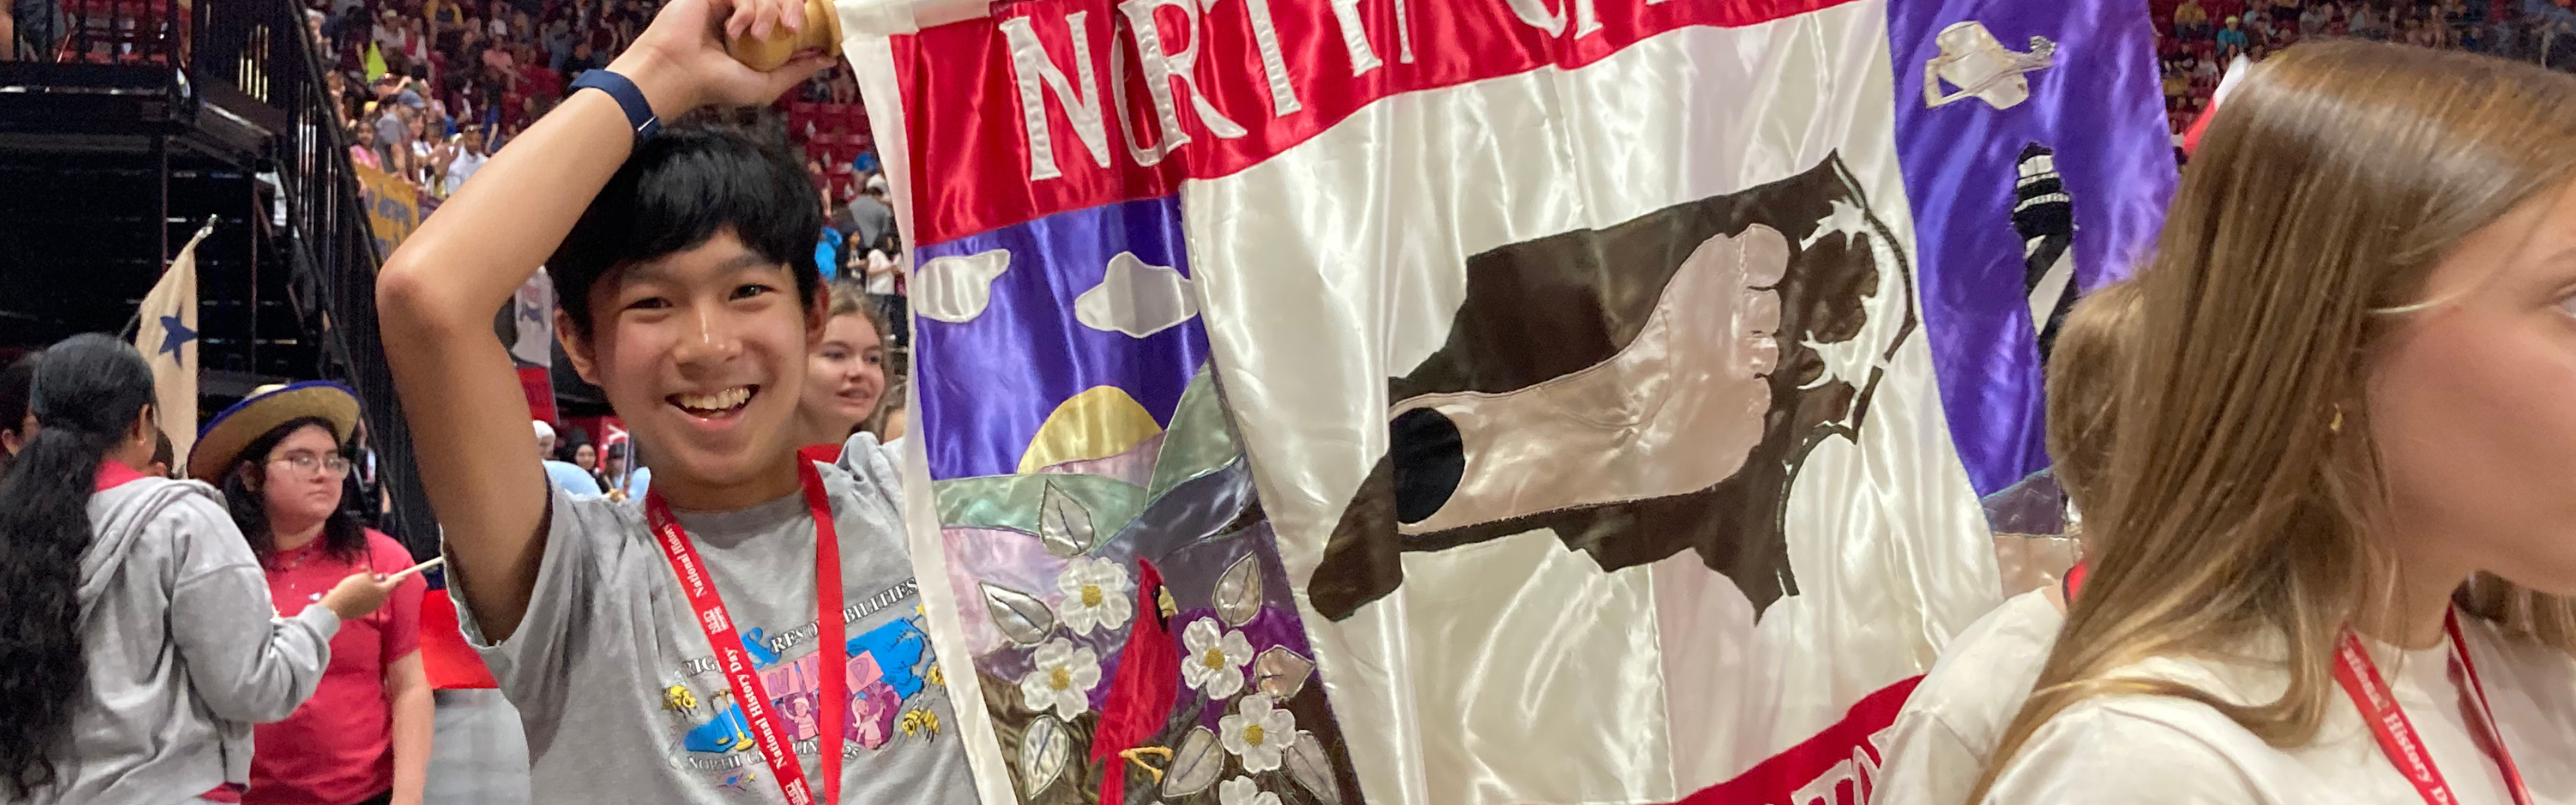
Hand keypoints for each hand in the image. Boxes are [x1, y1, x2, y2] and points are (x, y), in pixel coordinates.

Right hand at [319, 571, 404, 619]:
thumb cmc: (352, 588)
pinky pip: (368, 600)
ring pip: (376, 595)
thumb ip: (372, 576)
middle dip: (384, 583)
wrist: (337, 606)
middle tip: (381, 576)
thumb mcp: (363, 577)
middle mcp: (380, 600)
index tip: (404, 577)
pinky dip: (366, 594)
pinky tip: (357, 590)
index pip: (393, 583)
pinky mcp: (363, 611)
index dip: (398, 578)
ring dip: (374, 588)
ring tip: (365, 581)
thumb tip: (375, 577)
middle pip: (385, 590)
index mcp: (383, 591)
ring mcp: (372, 607)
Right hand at [606, 0, 833, 117]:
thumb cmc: (716, 84)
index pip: (786, 14)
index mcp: (756, 34)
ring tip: (757, 35)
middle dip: (793, 8)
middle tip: (793, 27)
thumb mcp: (765, 84)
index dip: (800, 17)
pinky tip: (735, 29)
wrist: (678, 73)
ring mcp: (727, 2)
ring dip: (768, 12)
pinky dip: (746, 9)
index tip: (803, 31)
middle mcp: (743, 15)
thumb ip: (796, 70)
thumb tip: (828, 60)